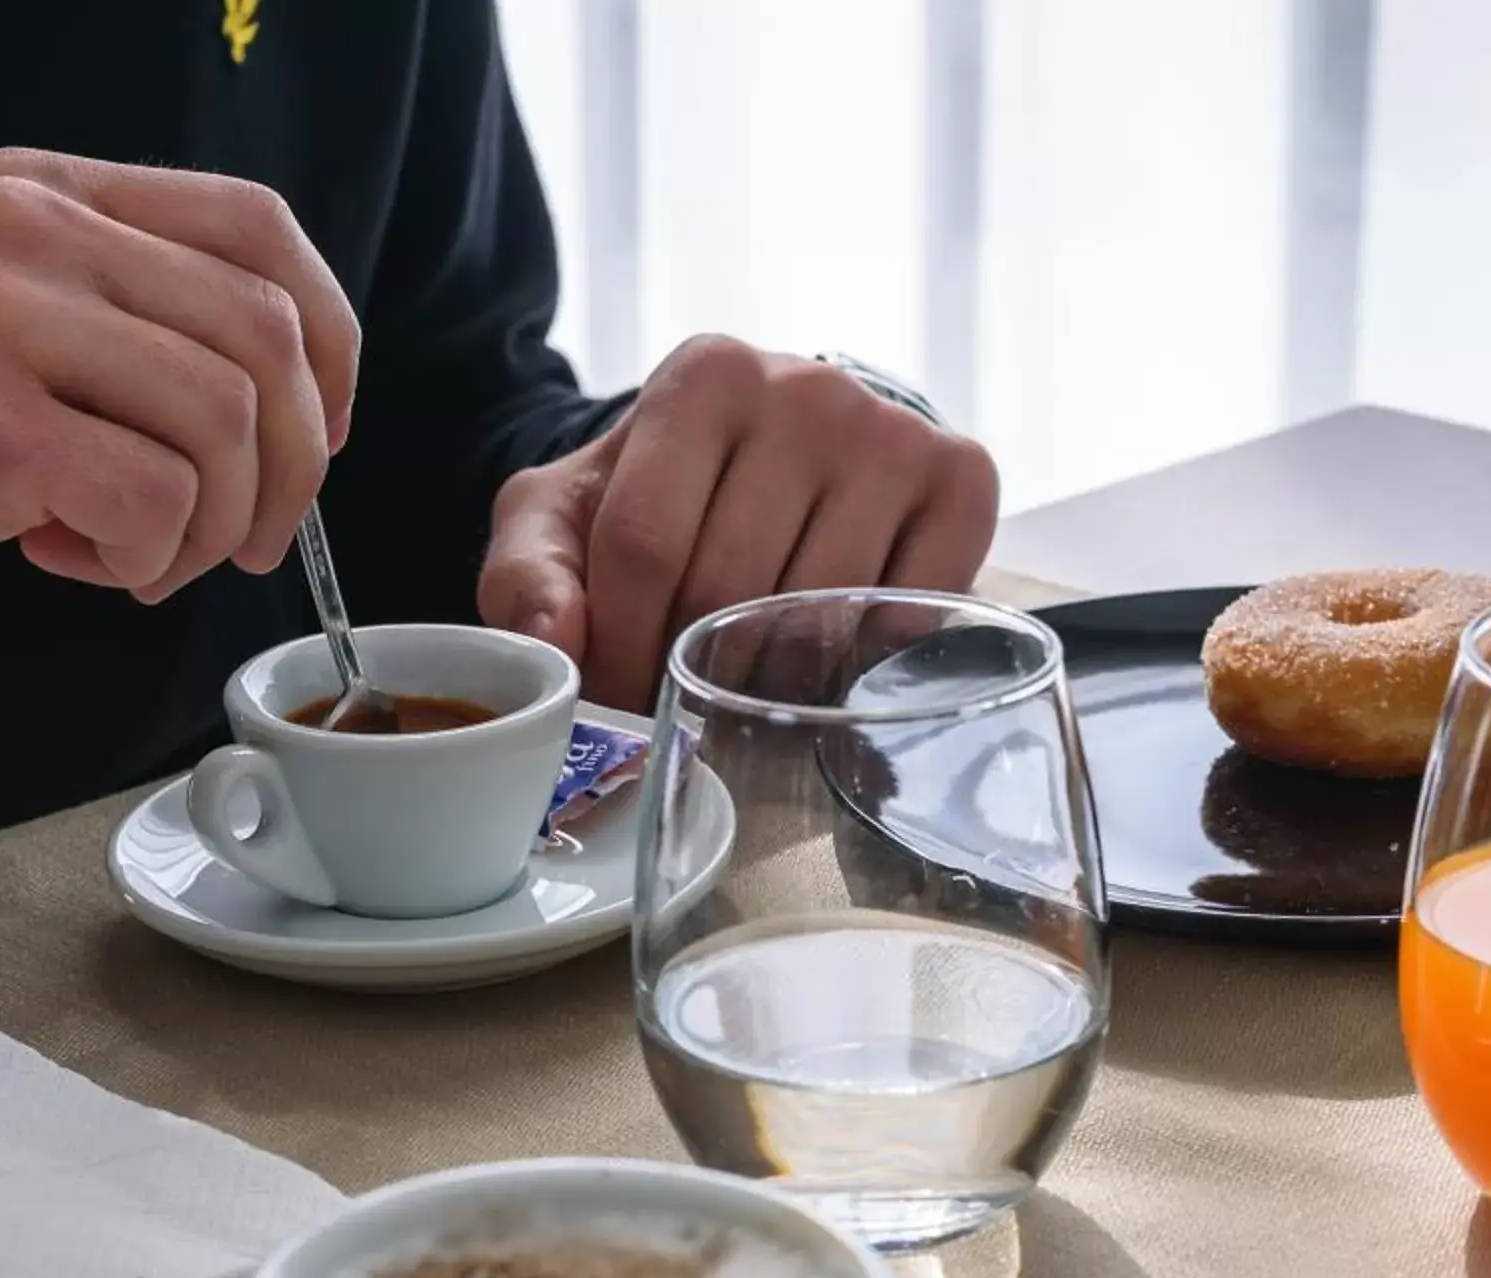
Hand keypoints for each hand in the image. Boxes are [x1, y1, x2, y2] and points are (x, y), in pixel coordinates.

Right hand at [0, 147, 360, 693]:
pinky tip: (71, 562)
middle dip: (288, 466)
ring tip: (135, 557)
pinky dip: (145, 557)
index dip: (327, 343)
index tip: (314, 434)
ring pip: (222, 420)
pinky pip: (153, 499)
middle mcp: (23, 232)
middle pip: (265, 332)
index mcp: (40, 194)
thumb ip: (110, 317)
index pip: (258, 228)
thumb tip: (276, 391)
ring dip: (209, 524)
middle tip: (243, 539)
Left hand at [475, 337, 998, 708]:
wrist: (771, 454)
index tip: (614, 690)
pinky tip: (830, 643)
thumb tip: (553, 650)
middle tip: (679, 690)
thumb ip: (528, 577)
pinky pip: (910, 610)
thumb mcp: (563, 517)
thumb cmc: (662, 495)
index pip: (645, 543)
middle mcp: (809, 388)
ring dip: (771, 677)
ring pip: (817, 615)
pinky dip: (866, 656)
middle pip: (731, 587)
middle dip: (688, 666)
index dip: (619, 644)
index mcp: (705, 375)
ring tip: (744, 674)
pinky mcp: (962, 478)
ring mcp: (893, 431)